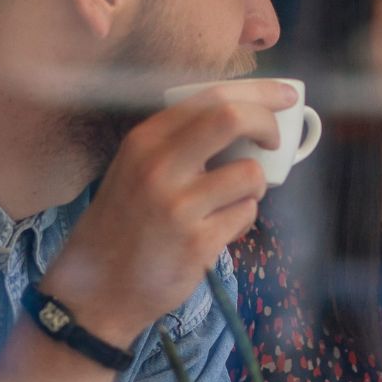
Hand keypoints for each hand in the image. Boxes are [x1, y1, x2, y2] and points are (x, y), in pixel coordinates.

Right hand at [42, 79, 298, 345]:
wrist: (97, 289)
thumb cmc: (123, 225)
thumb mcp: (134, 170)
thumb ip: (179, 144)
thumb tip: (245, 120)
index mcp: (144, 141)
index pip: (210, 96)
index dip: (258, 92)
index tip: (284, 96)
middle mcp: (159, 166)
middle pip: (232, 118)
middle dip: (268, 124)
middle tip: (274, 141)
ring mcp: (179, 205)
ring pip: (249, 174)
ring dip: (254, 187)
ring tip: (231, 202)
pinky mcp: (198, 242)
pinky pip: (245, 215)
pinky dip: (242, 220)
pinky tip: (217, 232)